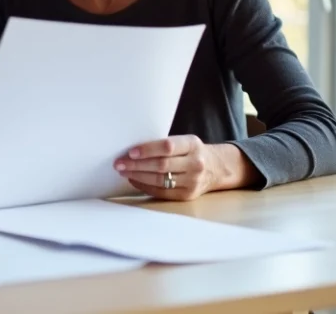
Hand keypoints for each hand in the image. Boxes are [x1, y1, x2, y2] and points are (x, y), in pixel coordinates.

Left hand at [113, 135, 230, 200]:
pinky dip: (145, 186)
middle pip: (161, 165)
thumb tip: (134, 150)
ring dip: (138, 176)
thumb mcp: (185, 141)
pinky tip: (134, 180)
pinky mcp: (187, 195)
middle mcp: (195, 163)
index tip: (131, 152)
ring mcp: (192, 181)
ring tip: (123, 171)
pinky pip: (162, 192)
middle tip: (119, 163)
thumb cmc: (192, 152)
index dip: (148, 150)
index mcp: (192, 144)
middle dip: (137, 165)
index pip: (167, 147)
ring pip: (160, 180)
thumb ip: (165, 144)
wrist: (216, 168)